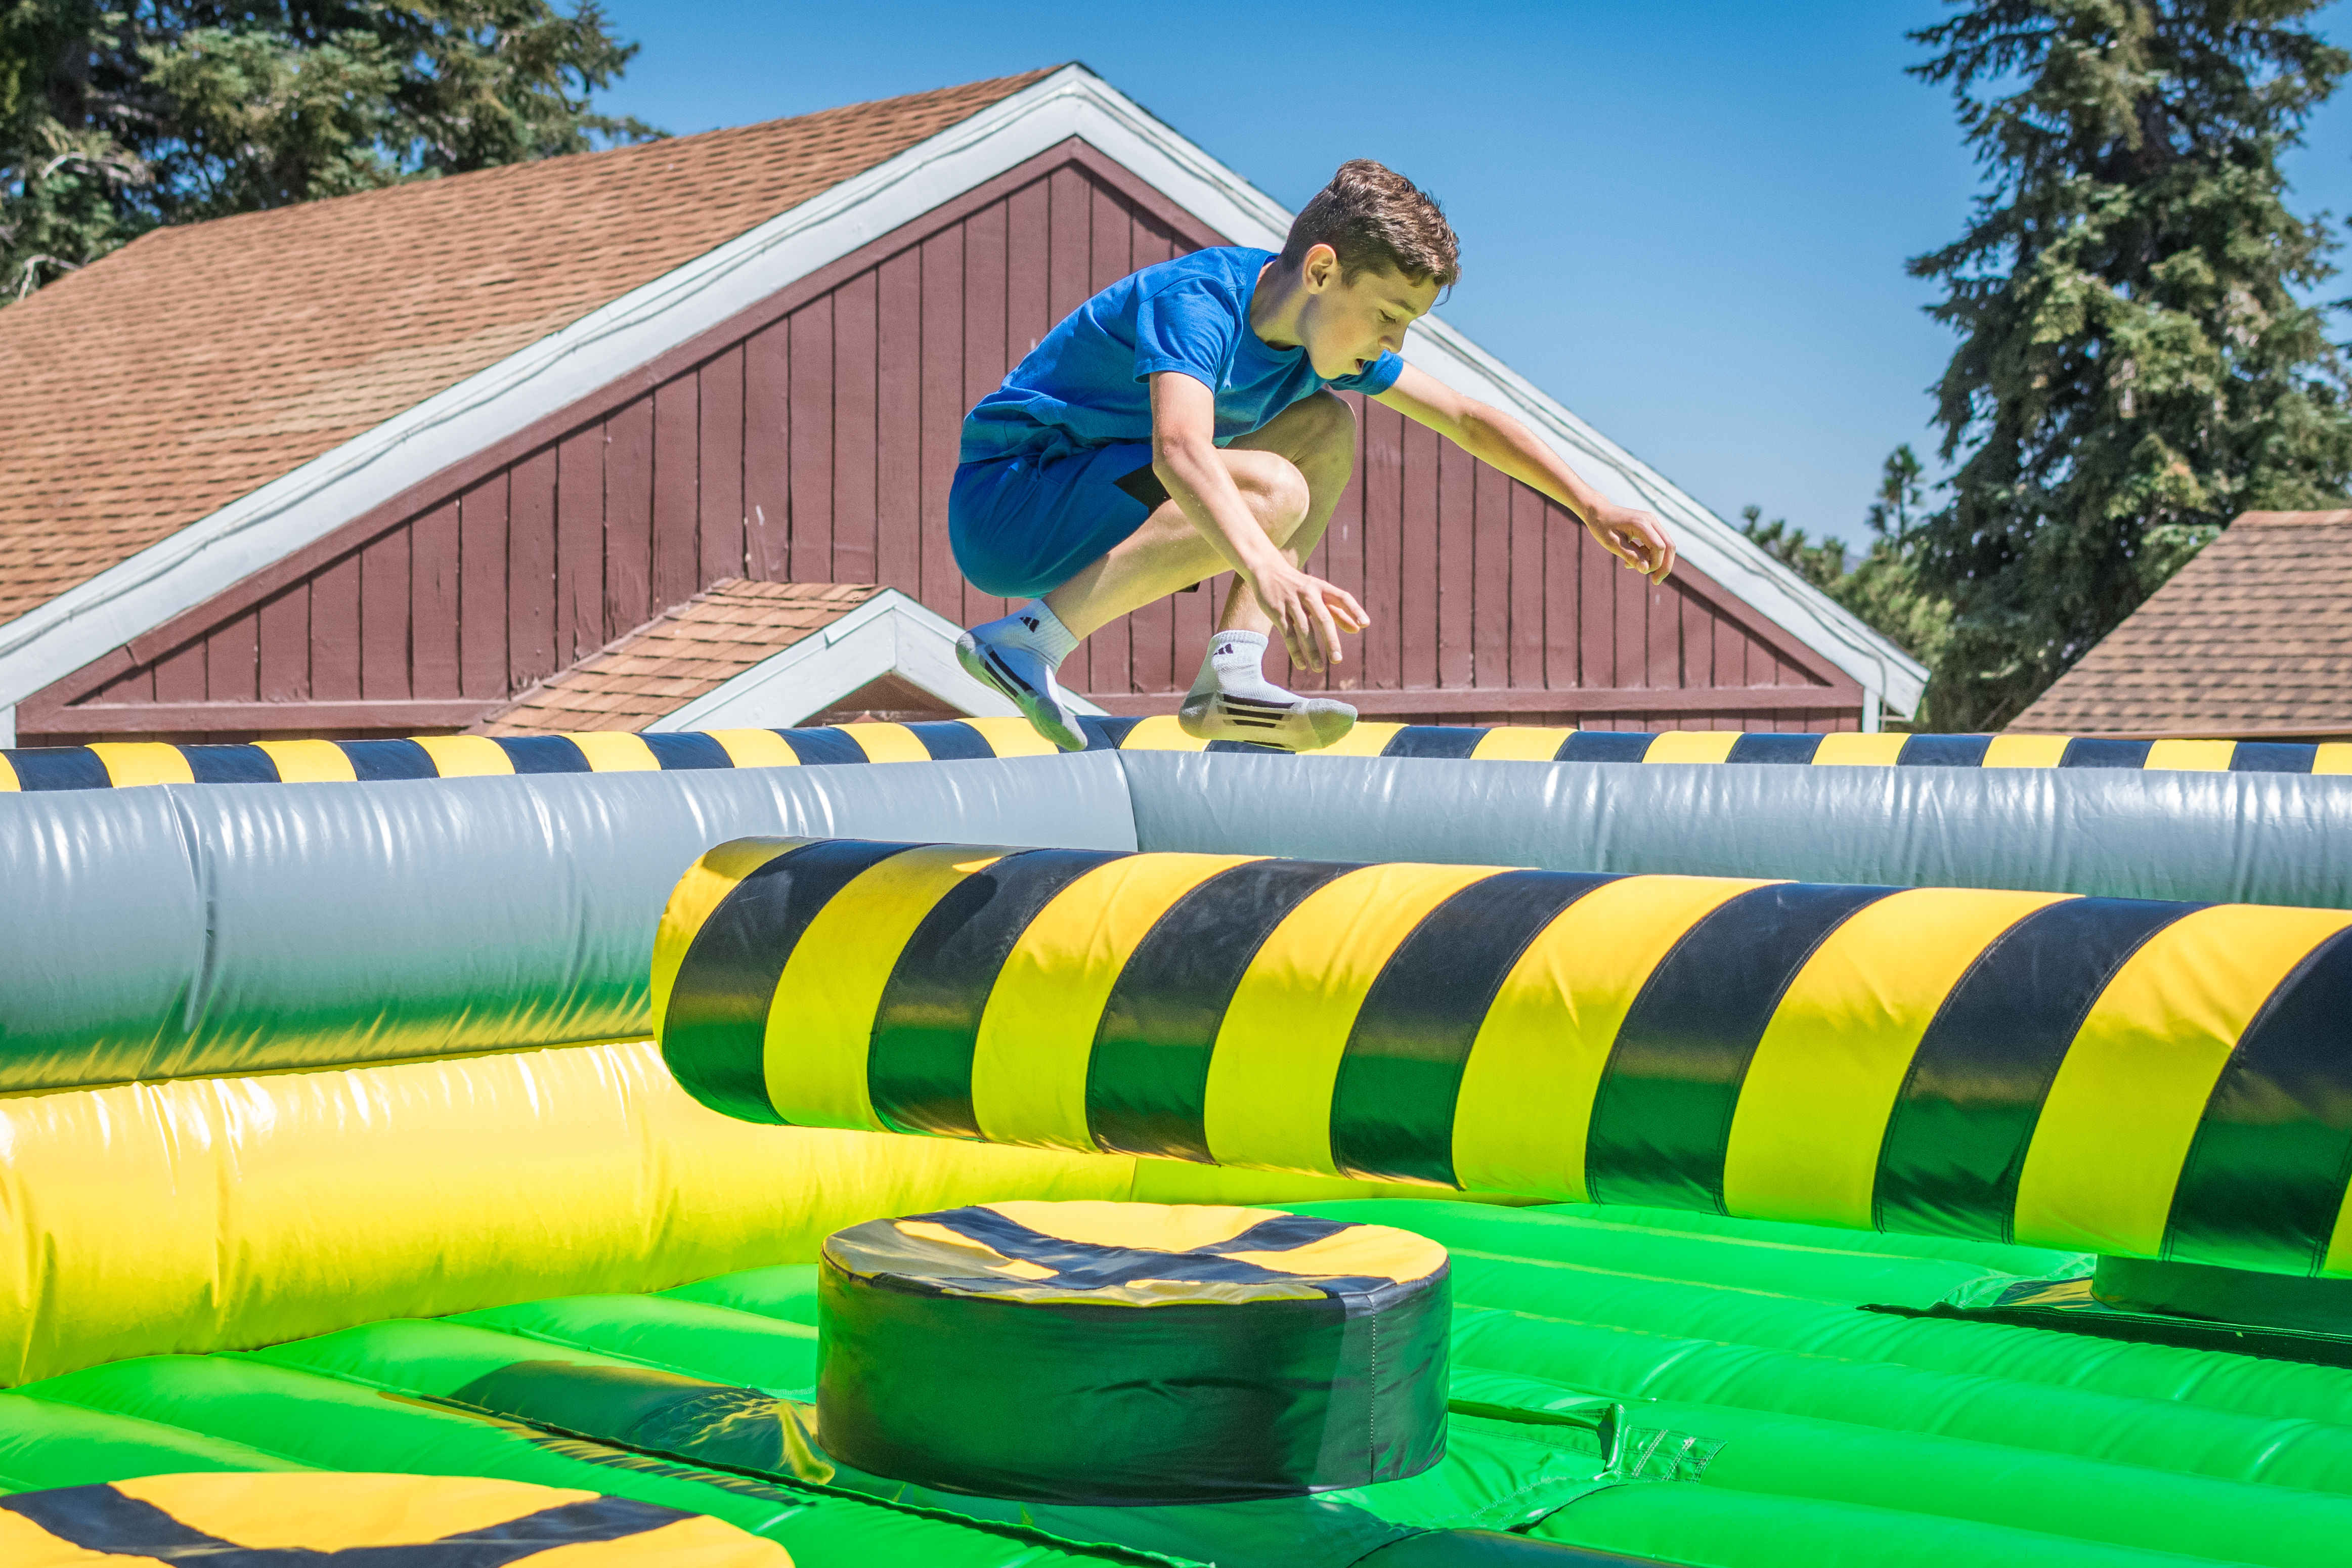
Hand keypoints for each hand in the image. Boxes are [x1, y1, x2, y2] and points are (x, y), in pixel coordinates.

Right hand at [1245, 555, 1369, 672]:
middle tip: (1337, 659)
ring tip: (1320, 668)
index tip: (1365, 624)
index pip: (1342, 597)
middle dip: (1330, 640)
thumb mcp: (1319, 595)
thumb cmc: (1299, 587)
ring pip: (1304, 629)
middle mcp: (1308, 593)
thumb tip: (1357, 629)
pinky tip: (1302, 664)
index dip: (1354, 610)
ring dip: (1312, 650)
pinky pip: (1287, 633)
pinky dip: (1295, 650)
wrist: (1267, 570)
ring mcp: (1291, 602)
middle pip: (1322, 618)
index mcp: (1322, 588)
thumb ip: (1338, 612)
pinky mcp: (1276, 611)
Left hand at [1588, 503, 1676, 584]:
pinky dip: (1650, 555)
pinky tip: (1633, 560)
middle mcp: (1651, 520)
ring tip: (1630, 565)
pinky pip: (1658, 543)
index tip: (1646, 575)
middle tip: (1655, 582)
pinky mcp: (1651, 526)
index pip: (1659, 547)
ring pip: (1666, 545)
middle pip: (1669, 546)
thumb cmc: (1602, 527)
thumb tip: (1646, 570)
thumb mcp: (1612, 544)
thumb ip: (1630, 556)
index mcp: (1641, 523)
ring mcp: (1652, 522)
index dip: (1657, 564)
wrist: (1599, 511)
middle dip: (1665, 566)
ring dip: (1656, 561)